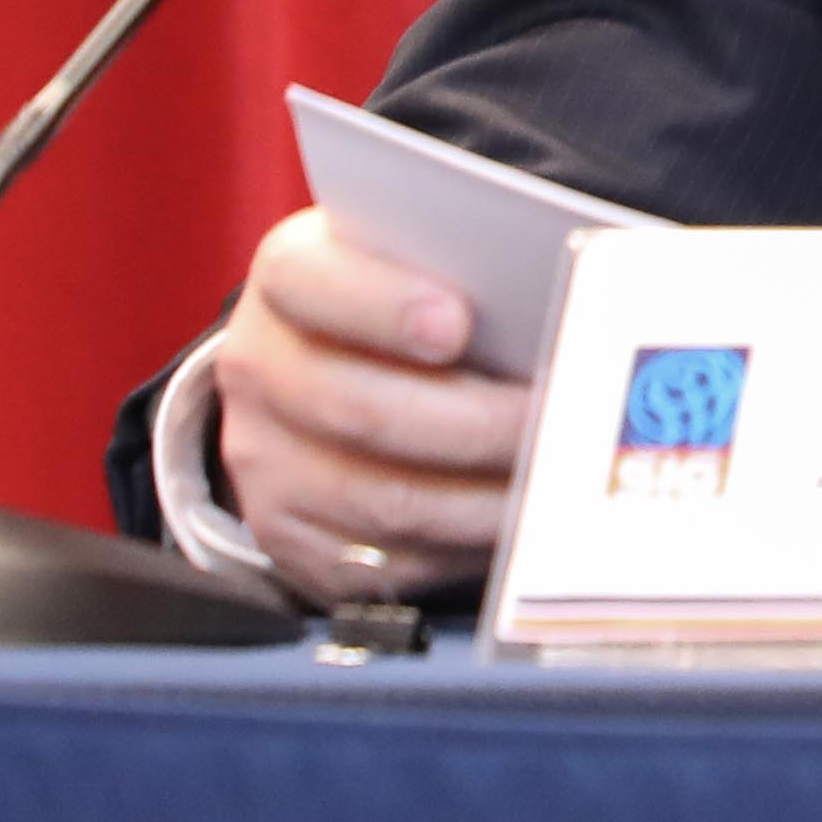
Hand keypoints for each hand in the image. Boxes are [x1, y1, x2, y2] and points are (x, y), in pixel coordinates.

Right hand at [213, 206, 526, 600]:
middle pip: (364, 410)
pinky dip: (465, 548)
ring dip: (487, 498)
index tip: (457, 324)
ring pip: (386, 500)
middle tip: (560, 420)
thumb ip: (461, 268)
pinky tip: (518, 522)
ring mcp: (266, 460)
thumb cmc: (397, 299)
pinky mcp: (291, 538)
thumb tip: (559, 301)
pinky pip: (387, 562)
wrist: (321, 364)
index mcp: (288, 277)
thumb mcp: (411, 258)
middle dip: (478, 423)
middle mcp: (261, 368)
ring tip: (559, 477)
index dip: (385, 307)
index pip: (317, 285)